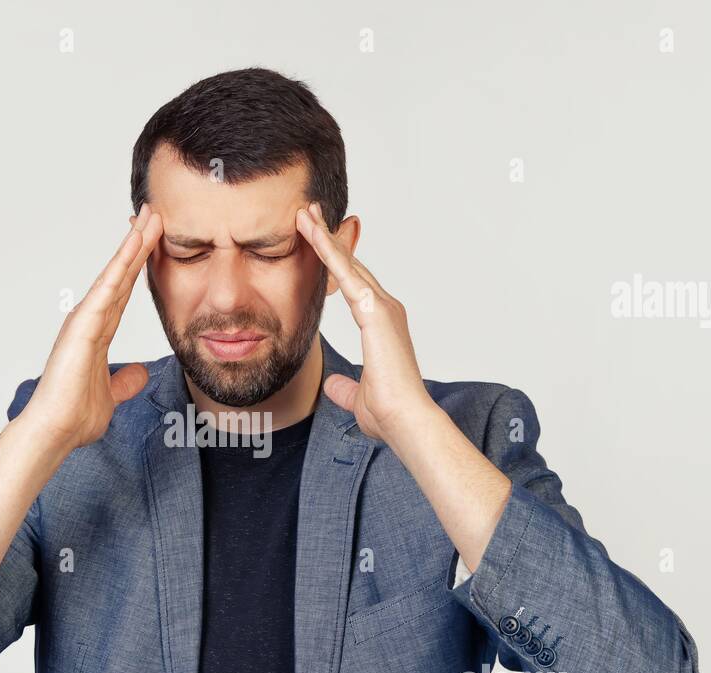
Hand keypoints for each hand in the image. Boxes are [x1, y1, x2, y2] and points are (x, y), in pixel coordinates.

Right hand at [21, 203, 163, 451]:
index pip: (126, 293)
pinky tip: (134, 246)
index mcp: (98, 334)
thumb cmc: (75, 416)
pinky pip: (107, 291)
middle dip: (139, 245)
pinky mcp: (82, 327)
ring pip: (115, 276)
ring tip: (151, 219)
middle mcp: (90, 322)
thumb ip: (125, 381)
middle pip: (122, 276)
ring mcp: (85, 321)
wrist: (56, 431)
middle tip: (156, 214)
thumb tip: (140, 372)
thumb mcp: (112, 396)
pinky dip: (120, 267)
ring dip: (133, 247)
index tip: (155, 242)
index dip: (140, 267)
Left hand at [294, 201, 435, 444]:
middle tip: (309, 213)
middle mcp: (386, 309)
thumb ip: (345, 387)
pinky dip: (328, 252)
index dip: (336, 263)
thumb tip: (334, 385)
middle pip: (351, 266)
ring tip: (304, 213)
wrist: (405, 421)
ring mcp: (384, 307)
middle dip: (329, 239)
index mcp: (383, 325)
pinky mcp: (376, 309)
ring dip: (324, 237)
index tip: (318, 243)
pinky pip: (346, 274)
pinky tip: (313, 233)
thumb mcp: (358, 397)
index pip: (354, 286)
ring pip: (347, 263)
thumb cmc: (389, 413)